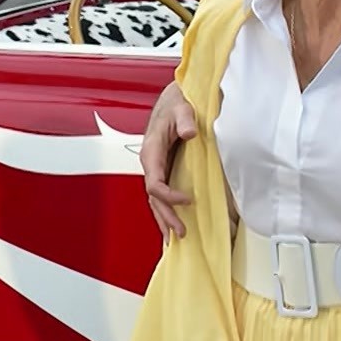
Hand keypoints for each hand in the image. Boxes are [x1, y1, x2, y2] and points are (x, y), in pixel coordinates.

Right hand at [142, 81, 197, 237]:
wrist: (172, 100)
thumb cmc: (176, 105)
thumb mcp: (182, 108)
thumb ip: (185, 120)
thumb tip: (189, 133)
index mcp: (151, 152)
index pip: (154, 183)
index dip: (169, 196)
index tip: (188, 201)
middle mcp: (150, 163)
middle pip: (154, 198)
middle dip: (166, 217)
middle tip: (182, 233)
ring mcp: (156, 169)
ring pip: (156, 201)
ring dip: (165, 219)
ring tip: (176, 240)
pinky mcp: (164, 170)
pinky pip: (162, 196)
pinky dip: (166, 211)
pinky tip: (173, 226)